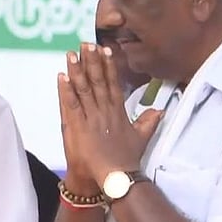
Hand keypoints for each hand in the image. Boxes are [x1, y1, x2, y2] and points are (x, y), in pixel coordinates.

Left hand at [58, 43, 161, 188]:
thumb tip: (160, 110)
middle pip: (98, 81)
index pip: (113, 83)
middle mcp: (105, 111)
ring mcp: (92, 117)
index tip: (104, 49)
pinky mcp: (79, 127)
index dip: (108, 66)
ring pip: (83, 89)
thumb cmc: (127, 160)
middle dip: (92, 61)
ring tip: (72, 53)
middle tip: (86, 43)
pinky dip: (66, 90)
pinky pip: (71, 104)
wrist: (117, 178)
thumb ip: (148, 122)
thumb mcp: (141, 138)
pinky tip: (62, 76)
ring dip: (77, 70)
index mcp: (118, 112)